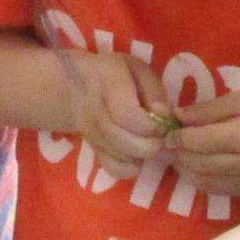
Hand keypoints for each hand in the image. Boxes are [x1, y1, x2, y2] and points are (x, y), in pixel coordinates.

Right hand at [62, 52, 169, 179]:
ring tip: (150, 141)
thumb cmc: (116, 75)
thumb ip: (154, 91)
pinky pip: (113, 169)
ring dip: (143, 155)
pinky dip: (131, 168)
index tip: (163, 123)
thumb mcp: (138, 70)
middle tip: (161, 137)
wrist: (76, 86)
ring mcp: (89, 133)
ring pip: (120, 158)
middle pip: (123, 141)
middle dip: (151, 145)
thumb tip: (163, 116)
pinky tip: (137, 154)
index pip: (126, 115)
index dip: (151, 125)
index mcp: (107, 82)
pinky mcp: (92, 149)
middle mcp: (93, 110)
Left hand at [169, 92, 239, 194]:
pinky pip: (215, 189)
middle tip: (166, 144)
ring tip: (176, 156)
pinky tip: (192, 168)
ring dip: (184, 169)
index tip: (167, 132)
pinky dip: (198, 180)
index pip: (199, 141)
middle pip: (198, 163)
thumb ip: (207, 109)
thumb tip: (176, 116)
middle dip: (178, 154)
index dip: (178, 138)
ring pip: (203, 180)